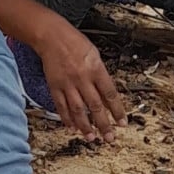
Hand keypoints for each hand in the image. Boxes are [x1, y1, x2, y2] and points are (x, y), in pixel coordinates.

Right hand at [36, 21, 125, 141]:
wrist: (51, 36)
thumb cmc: (75, 43)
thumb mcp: (95, 55)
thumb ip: (101, 75)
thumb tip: (107, 94)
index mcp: (95, 69)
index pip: (110, 94)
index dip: (117, 110)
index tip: (122, 123)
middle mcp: (82, 78)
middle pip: (95, 106)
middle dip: (103, 124)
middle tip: (109, 137)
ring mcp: (67, 83)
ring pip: (78, 109)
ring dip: (85, 126)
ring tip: (91, 137)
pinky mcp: (55, 86)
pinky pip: (61, 106)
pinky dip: (67, 118)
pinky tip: (72, 127)